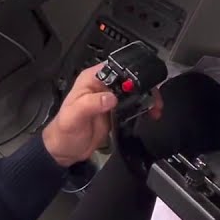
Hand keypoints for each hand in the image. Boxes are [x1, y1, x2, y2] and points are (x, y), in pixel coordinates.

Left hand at [41, 63, 164, 166]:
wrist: (66, 151)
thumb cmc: (64, 131)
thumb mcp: (74, 116)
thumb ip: (91, 104)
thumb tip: (110, 98)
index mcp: (92, 79)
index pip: (115, 68)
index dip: (130, 72)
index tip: (142, 83)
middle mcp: (103, 86)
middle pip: (130, 79)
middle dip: (145, 86)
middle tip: (153, 98)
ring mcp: (111, 99)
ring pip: (135, 92)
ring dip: (147, 98)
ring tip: (155, 107)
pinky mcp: (117, 111)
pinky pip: (135, 106)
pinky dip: (145, 108)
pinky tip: (150, 114)